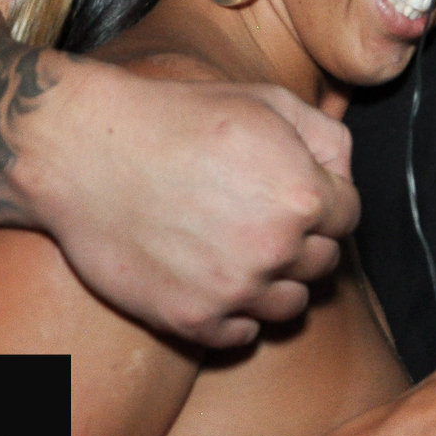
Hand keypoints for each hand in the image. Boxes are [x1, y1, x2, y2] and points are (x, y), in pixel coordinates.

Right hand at [15, 57, 358, 347]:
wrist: (86, 152)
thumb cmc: (179, 118)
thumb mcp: (269, 101)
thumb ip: (328, 139)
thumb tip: (346, 178)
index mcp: (303, 195)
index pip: (349, 216)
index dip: (326, 200)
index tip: (294, 191)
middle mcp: (277, 248)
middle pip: (324, 262)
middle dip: (304, 240)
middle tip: (263, 216)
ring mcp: (234, 290)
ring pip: (292, 305)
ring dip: (278, 281)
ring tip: (243, 250)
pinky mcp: (192, 320)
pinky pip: (244, 335)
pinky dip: (238, 314)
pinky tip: (217, 280)